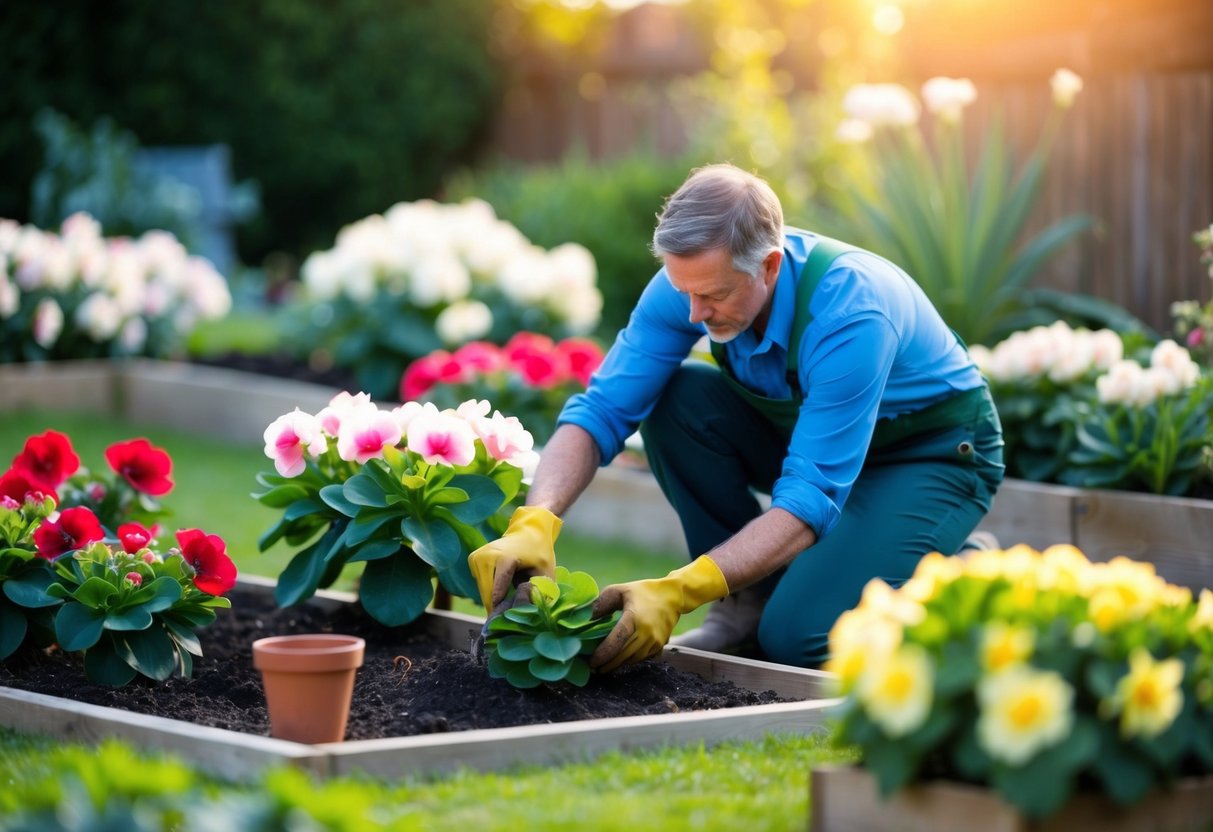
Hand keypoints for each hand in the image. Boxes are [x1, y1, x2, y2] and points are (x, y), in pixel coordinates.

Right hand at [468, 506, 560, 609]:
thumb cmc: (539, 552)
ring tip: (507, 600)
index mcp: (504, 559)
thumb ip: (539, 591)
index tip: (505, 623)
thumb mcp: (545, 572)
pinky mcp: (473, 558)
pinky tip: (502, 585)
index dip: (500, 609)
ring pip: (482, 590)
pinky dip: (490, 588)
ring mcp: (477, 556)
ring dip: (493, 598)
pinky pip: (480, 583)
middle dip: (497, 606)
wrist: (529, 530)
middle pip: (487, 593)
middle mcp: (486, 556)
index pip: (496, 592)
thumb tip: (531, 611)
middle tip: (509, 615)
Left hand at [589, 556, 728, 672]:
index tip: (591, 661)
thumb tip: (586, 618)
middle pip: (623, 655)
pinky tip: (621, 659)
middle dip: (607, 664)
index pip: (616, 642)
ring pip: (632, 660)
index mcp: (634, 618)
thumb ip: (601, 603)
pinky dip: (630, 660)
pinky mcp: (660, 646)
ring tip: (604, 665)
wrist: (673, 596)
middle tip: (594, 667)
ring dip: (618, 664)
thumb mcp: (619, 591)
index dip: (603, 654)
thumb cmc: (643, 591)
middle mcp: (646, 633)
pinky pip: (642, 658)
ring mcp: (655, 641)